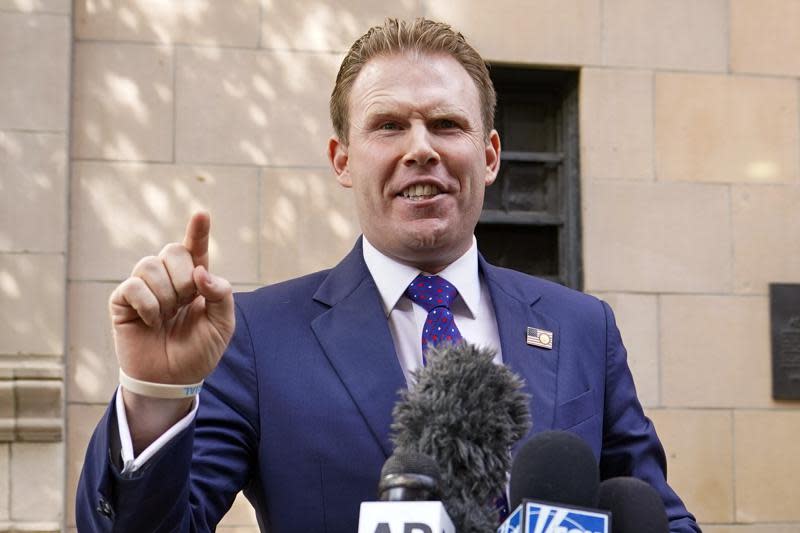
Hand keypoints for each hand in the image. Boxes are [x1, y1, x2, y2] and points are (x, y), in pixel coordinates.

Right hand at [110, 212, 234, 385]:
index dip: (198, 230)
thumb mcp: (222, 324)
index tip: (202, 214)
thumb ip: (221, 295)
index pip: (195, 249)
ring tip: (167, 315)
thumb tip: (201, 272)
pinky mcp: (123, 301)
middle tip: (185, 303)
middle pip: (172, 251)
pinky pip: (133, 286)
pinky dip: (148, 304)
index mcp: (195, 280)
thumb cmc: (198, 351)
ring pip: (150, 264)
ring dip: (165, 293)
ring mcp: (144, 287)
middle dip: (183, 278)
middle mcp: (168, 278)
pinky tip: (152, 322)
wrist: (173, 380)